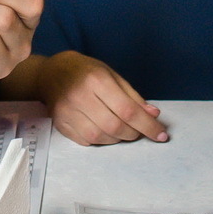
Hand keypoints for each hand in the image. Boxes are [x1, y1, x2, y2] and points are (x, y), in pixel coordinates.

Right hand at [32, 51, 166, 145]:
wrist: (51, 73)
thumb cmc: (85, 72)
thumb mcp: (111, 75)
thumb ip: (132, 96)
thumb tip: (153, 115)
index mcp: (97, 80)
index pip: (128, 110)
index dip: (147, 125)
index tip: (161, 134)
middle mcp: (80, 97)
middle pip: (115, 126)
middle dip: (133, 133)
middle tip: (138, 131)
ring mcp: (67, 112)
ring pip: (100, 137)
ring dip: (117, 138)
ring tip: (122, 130)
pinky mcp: (60, 123)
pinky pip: (86, 141)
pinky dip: (100, 140)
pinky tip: (104, 131)